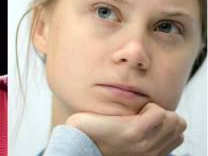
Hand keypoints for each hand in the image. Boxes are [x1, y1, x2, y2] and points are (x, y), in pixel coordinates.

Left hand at [65, 103, 185, 155]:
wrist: (77, 142)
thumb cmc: (95, 136)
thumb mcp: (126, 138)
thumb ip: (141, 133)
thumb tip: (145, 116)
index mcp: (150, 154)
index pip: (178, 135)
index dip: (165, 121)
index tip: (146, 119)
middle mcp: (151, 152)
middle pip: (179, 124)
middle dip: (164, 113)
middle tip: (142, 115)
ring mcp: (145, 144)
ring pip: (173, 118)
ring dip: (157, 109)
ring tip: (137, 113)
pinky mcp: (135, 132)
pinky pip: (159, 112)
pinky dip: (149, 106)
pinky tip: (133, 112)